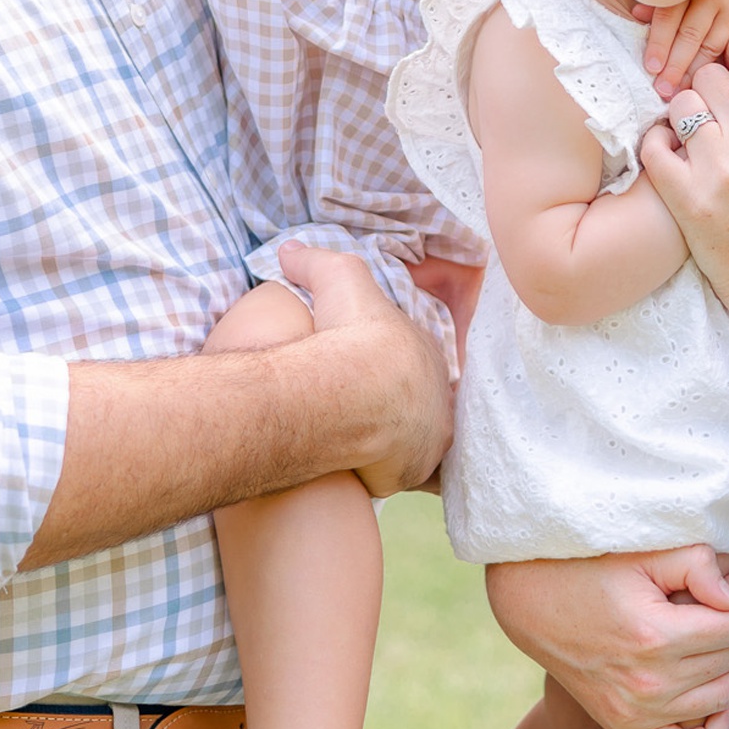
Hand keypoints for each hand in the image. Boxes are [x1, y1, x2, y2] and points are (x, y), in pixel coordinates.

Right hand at [280, 244, 450, 496]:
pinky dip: (389, 476)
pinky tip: (366, 474)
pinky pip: (405, 478)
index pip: (416, 365)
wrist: (352, 389)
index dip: (393, 370)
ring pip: (416, 444)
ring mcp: (428, 441)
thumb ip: (314, 262)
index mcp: (427, 356)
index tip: (366, 375)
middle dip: (401, 411)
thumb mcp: (338, 278)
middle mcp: (439, 400)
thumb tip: (288, 250)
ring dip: (398, 446)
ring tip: (363, 447)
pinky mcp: (411, 475)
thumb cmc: (351, 332)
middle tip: (365, 416)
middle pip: (421, 408)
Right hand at [484, 548, 728, 728]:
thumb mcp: (646, 553)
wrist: (534, 604)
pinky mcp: (626, 727)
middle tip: (716, 610)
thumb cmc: (593, 570)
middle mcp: (649, 682)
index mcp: (656, 635)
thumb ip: (698, 564)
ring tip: (713, 642)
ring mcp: (636, 711)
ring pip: (720, 700)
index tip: (721, 589)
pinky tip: (719, 703)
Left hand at [639, 32, 728, 316]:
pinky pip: (654, 147)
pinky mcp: (687, 198)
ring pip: (679, 107)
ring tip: (691, 137)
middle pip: (710, 76)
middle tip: (711, 109)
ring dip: (682, 118)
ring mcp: (718, 169)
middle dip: (708, 89)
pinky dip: (658, 146)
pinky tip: (671, 156)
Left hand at [641, 0, 728, 97]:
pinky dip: (726, 72)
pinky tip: (715, 88)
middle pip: (691, 34)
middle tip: (663, 91)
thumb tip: (636, 14)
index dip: (658, 43)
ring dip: (696, 74)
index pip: (670, 14)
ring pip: (714, 49)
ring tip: (683, 94)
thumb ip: (669, 1)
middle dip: (675, 66)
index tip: (650, 69)